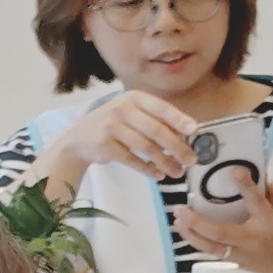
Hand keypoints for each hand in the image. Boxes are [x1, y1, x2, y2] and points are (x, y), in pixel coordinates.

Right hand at [46, 88, 203, 188]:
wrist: (78, 139)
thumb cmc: (114, 126)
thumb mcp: (133, 115)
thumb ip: (156, 120)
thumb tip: (186, 133)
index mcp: (134, 98)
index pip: (161, 108)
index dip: (179, 119)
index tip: (194, 130)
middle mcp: (122, 109)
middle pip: (156, 130)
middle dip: (177, 147)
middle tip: (191, 160)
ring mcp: (111, 126)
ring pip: (146, 147)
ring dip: (165, 162)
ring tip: (177, 172)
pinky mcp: (105, 145)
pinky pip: (132, 160)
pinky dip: (147, 169)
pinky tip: (158, 175)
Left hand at [174, 164, 272, 272]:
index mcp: (268, 222)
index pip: (256, 202)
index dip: (246, 187)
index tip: (235, 171)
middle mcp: (251, 239)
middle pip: (221, 232)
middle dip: (198, 223)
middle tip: (181, 210)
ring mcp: (240, 253)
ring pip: (211, 247)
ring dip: (191, 234)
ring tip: (177, 220)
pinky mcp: (234, 261)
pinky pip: (211, 253)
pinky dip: (196, 242)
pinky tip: (184, 232)